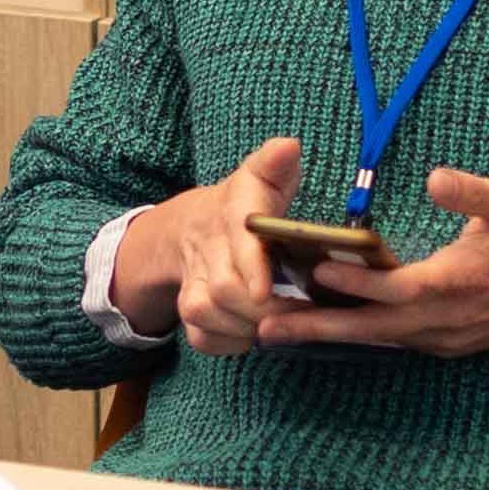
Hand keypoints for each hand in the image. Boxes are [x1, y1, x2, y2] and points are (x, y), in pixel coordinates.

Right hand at [127, 137, 317, 360]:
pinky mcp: (187, 311)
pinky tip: (253, 333)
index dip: (251, 266)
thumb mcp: (258, 179)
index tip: (264, 289)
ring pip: (208, 316)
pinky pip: (202, 339)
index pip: (238, 238)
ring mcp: (191, 282)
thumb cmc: (241, 207)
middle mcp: (206, 249)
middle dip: (263, 308)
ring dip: (249, 326)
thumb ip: (274, 165)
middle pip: (224, 289)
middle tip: (301, 314)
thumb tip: (288, 146)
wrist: (188, 228)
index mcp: (230, 213)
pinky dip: (229, 343)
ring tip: (282, 323)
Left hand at [262, 165, 488, 360]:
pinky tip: (330, 324)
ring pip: (377, 340)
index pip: (393, 288)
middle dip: (317, 329)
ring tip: (280, 330)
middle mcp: (442, 320)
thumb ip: (473, 192)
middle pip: (369, 329)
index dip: (353, 282)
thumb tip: (436, 177)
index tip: (312, 270)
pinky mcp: (445, 342)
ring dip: (330, 336)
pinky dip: (359, 334)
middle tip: (265, 328)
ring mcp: (442, 337)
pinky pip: (393, 340)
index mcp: (455, 284)